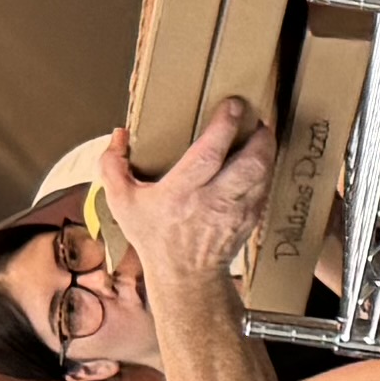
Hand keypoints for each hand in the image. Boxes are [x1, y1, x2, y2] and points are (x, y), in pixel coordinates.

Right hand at [107, 97, 273, 288]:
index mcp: (181, 194)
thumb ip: (112, 166)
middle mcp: (214, 202)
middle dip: (259, 136)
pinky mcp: (251, 219)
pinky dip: (266, 168)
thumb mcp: (122, 203)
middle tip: (258, 115)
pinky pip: (265, 187)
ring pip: (263, 174)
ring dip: (267, 149)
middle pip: (249, 164)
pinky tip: (261, 156)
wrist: (185, 276)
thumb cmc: (154, 236)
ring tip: (262, 130)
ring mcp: (236, 212)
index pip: (209, 155)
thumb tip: (119, 135)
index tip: (232, 104)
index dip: (223, 127)